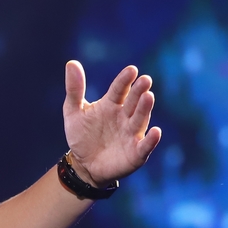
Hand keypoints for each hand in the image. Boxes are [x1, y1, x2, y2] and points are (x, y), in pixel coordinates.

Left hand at [62, 61, 161, 185]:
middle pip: (133, 102)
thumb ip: (74, 89)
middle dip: (139, 92)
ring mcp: (132, 134)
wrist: (83, 165)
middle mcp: (125, 116)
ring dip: (145, 109)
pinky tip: (156, 132)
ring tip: (149, 97)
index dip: (125, 80)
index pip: (119, 89)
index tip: (131, 70)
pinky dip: (151, 140)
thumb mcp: (73, 112)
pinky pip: (145, 146)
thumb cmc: (81, 136)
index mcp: (111, 104)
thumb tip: (71, 63)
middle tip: (145, 80)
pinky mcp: (136, 152)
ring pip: (140, 119)